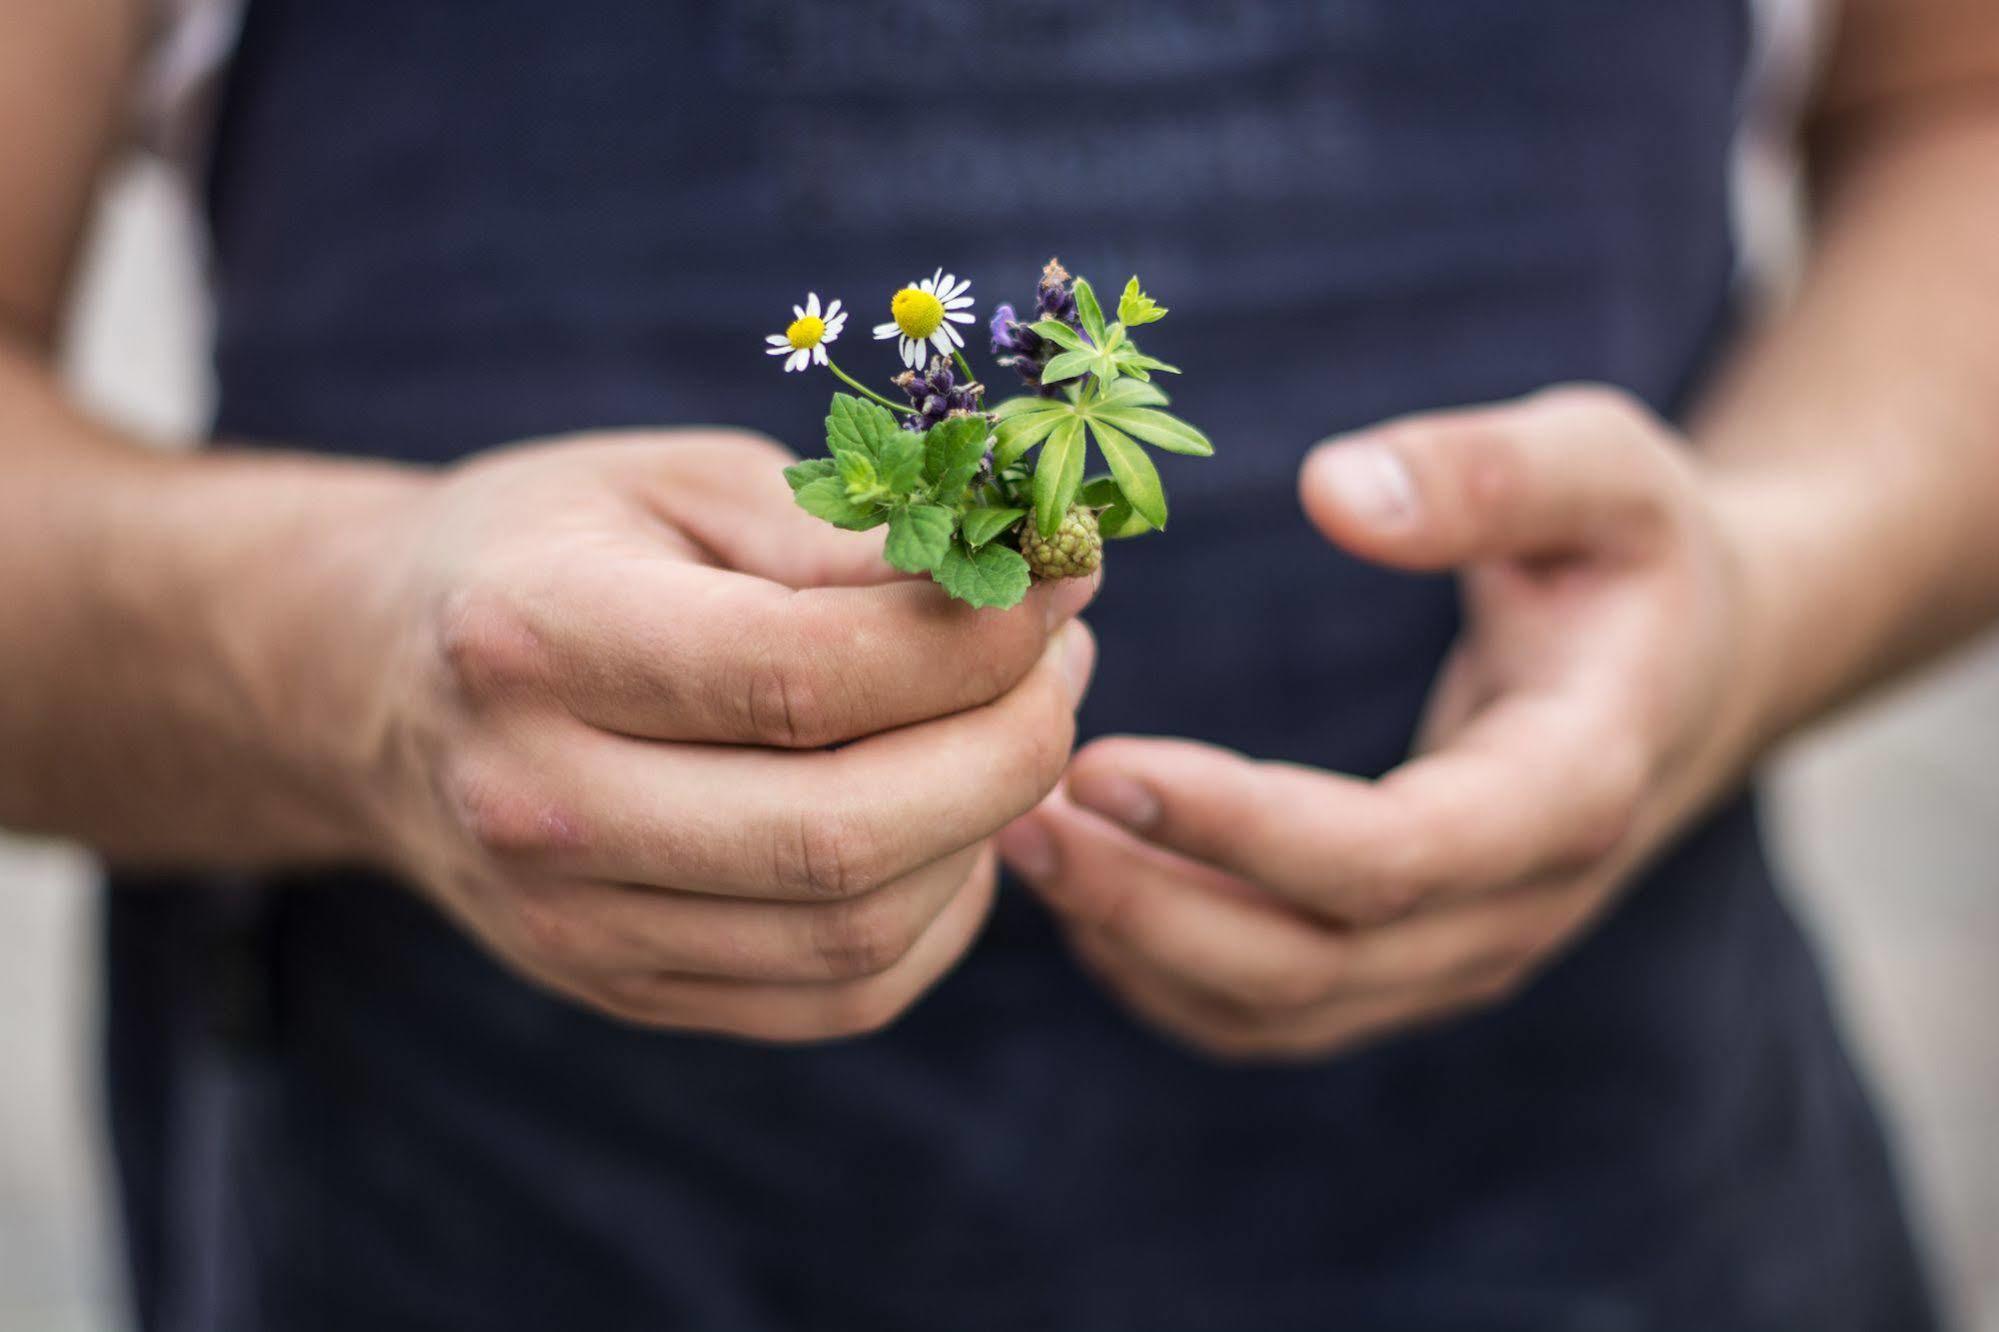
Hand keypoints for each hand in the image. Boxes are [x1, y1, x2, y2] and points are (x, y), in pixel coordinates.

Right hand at [326, 430, 1095, 1040]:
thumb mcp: (682, 484)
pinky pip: (839, 995)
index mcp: (534, 639)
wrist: (382, 686)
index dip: (973, 635)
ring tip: (1020, 724)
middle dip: (1011, 745)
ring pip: (857, 929)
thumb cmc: (555, 550)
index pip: (802, 673)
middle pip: (842, 830)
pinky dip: (941, 915)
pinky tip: (955, 822)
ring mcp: (572, 926)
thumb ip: (842, 537)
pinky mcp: (622, 990)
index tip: (1062, 579)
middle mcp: (539, 804)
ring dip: (991, 829)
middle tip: (1065, 660)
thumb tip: (1023, 588)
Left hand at [1000, 386, 1764, 1059]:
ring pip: (1283, 1008)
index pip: (1394, 856)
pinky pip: (1275, 1010)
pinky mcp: (1411, 961)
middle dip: (1151, 902)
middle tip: (1013, 815)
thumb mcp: (1601, 467)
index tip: (1099, 761)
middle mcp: (1519, 904)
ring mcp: (1464, 951)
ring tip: (1018, 843)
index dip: (1240, 827)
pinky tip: (1082, 889)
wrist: (1694, 664)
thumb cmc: (1633, 550)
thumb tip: (1334, 488)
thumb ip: (1488, 473)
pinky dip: (1166, 971)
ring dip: (1140, 944)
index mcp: (1575, 787)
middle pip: (1316, 962)